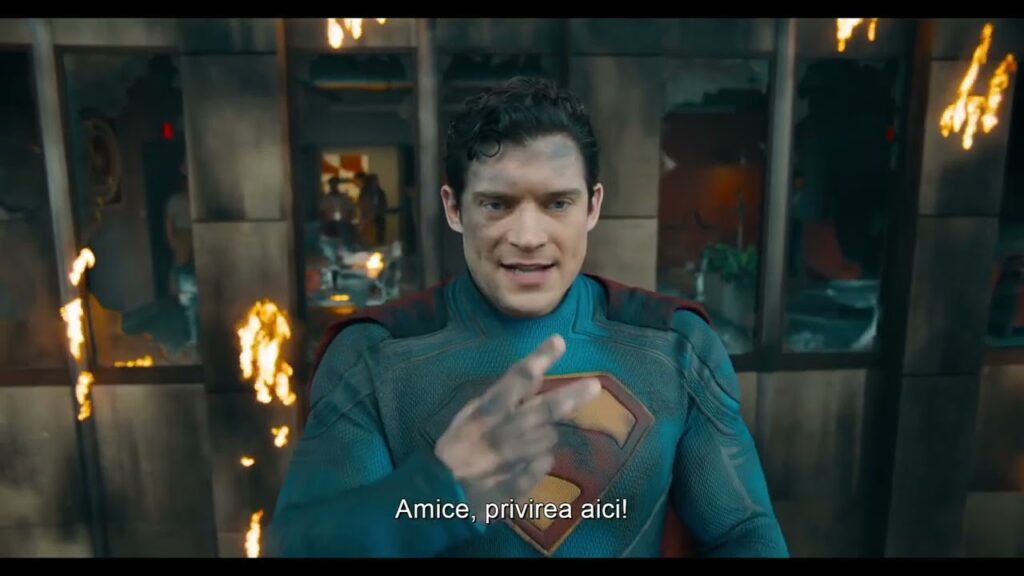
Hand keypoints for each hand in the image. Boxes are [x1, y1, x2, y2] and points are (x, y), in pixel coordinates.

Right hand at [434, 334, 599, 521]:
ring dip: (543, 437)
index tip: (559, 341)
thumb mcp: (470, 415)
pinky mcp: (516, 485)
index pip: (517, 379)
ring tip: (520, 445)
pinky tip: (524, 466)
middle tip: (595, 386)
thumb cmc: (456, 447)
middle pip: (545, 409)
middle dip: (572, 395)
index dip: (540, 358)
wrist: (439, 492)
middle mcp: (504, 431)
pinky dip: (538, 464)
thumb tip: (533, 377)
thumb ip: (501, 397)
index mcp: (488, 410)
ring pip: (549, 439)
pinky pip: (543, 467)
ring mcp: (511, 460)